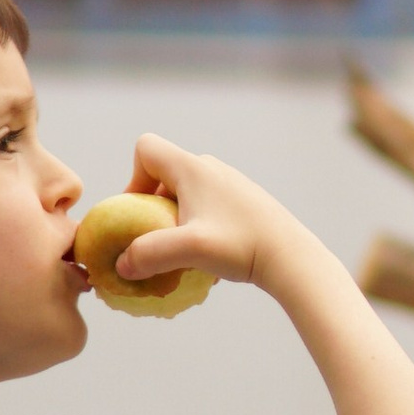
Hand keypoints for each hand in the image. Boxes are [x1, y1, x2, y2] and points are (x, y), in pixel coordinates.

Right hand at [101, 135, 302, 291]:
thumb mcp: (189, 250)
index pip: (146, 149)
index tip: (140, 212)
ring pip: (187, 193)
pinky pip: (207, 207)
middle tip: (159, 238)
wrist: (291, 256)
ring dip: (177, 220)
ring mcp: (229, 183)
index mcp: (192, 168)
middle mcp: (210, 168)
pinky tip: (211, 255)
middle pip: (165, 174)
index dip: (133, 177)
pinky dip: (199, 227)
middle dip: (153, 206)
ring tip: (186, 251)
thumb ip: (150, 254)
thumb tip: (122, 265)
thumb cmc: (241, 246)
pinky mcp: (243, 202)